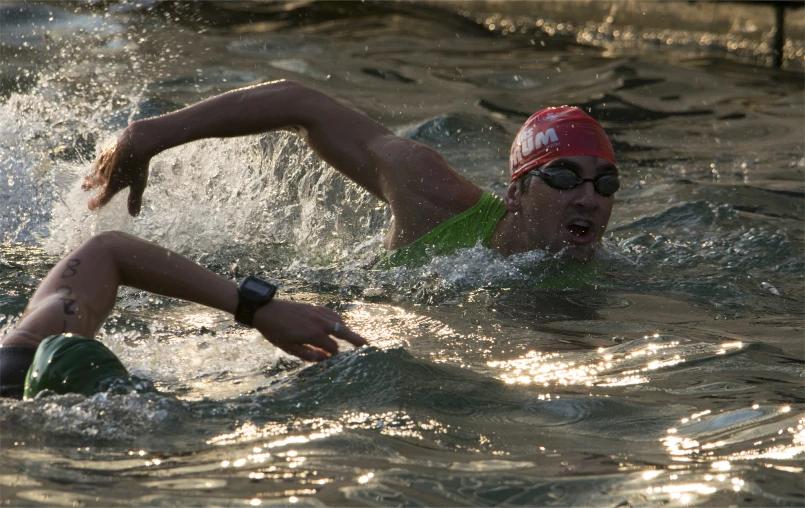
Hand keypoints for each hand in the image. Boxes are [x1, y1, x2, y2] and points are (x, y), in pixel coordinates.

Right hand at [83, 124, 151, 215]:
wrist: (134, 142)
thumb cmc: (138, 166)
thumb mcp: (138, 185)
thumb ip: (134, 200)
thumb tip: (134, 215)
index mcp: (111, 186)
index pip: (100, 199)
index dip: (95, 204)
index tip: (90, 207)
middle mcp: (102, 175)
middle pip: (93, 183)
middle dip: (89, 186)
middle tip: (83, 188)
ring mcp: (101, 162)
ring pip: (93, 170)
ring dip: (90, 174)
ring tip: (86, 176)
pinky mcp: (103, 150)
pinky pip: (99, 157)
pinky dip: (99, 160)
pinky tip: (100, 159)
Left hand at [253, 300, 367, 361]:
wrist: (266, 310)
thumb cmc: (276, 332)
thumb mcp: (290, 348)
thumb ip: (309, 355)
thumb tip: (326, 360)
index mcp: (314, 334)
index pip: (333, 348)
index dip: (335, 356)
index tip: (336, 362)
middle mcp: (320, 322)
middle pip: (344, 332)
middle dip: (356, 340)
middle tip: (367, 346)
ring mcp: (319, 313)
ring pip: (340, 322)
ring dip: (347, 330)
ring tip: (353, 338)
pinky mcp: (315, 307)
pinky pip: (333, 314)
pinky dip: (339, 320)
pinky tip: (339, 325)